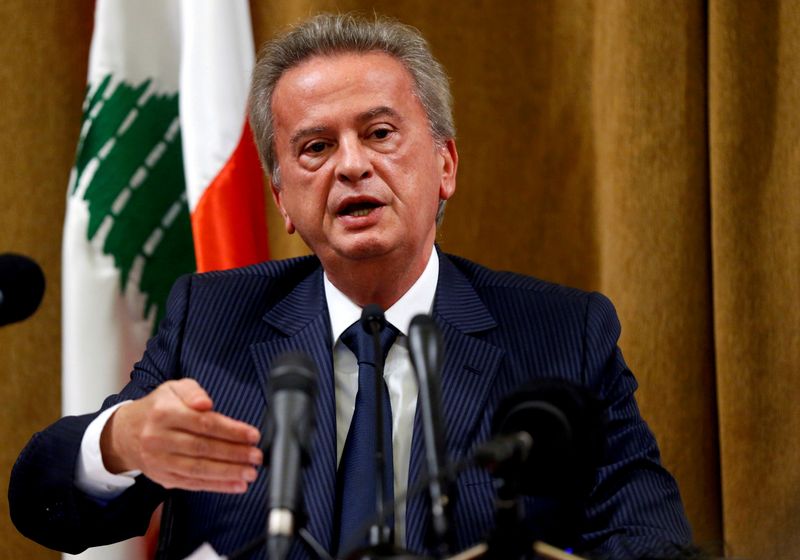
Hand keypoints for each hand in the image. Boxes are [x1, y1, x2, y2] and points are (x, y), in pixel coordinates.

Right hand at [100, 379, 262, 492]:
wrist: (125, 433)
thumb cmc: (158, 408)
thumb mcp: (173, 389)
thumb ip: (193, 391)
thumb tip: (206, 403)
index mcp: (164, 413)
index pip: (203, 423)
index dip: (231, 431)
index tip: (252, 435)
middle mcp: (159, 438)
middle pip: (202, 448)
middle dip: (234, 454)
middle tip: (256, 456)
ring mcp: (159, 461)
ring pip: (198, 469)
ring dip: (228, 473)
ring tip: (250, 473)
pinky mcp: (162, 477)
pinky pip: (192, 484)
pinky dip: (216, 486)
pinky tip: (235, 485)